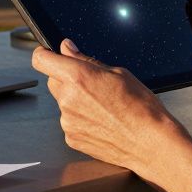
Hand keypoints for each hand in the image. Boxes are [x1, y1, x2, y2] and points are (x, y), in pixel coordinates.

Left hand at [34, 39, 191, 191]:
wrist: (150, 143)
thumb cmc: (141, 107)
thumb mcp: (119, 72)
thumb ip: (86, 60)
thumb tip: (66, 49)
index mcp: (77, 77)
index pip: (41, 59)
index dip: (45, 54)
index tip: (50, 54)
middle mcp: (67, 99)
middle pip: (52, 80)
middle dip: (65, 78)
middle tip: (90, 83)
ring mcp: (67, 121)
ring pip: (62, 102)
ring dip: (75, 100)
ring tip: (103, 107)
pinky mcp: (71, 138)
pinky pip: (69, 121)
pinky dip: (81, 119)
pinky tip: (101, 121)